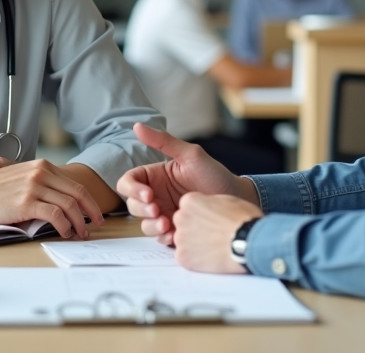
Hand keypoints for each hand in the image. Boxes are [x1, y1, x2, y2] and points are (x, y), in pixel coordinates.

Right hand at [0, 159, 103, 239]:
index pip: (74, 184)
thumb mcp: (19, 177)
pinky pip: (55, 215)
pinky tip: (65, 233)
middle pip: (77, 193)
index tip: (94, 212)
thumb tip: (60, 199)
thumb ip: (39, 182)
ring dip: (79, 222)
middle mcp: (40, 172)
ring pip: (69, 205)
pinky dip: (65, 226)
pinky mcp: (26, 202)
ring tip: (81, 233)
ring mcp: (33, 186)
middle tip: (97, 224)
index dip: (88, 200)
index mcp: (41, 165)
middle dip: (91, 211)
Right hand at [116, 123, 257, 244]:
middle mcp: (156, 195)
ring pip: (143, 223)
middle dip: (141, 209)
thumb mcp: (190, 155)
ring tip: (167, 225)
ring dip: (150, 226)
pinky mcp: (174, 229)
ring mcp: (164, 213)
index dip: (132, 189)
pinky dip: (162, 237)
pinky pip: (159, 237)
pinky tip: (173, 234)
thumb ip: (164, 141)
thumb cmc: (214, 173)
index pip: (129, 181)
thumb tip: (137, 126)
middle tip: (158, 211)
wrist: (235, 197)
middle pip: (132, 204)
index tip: (147, 194)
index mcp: (155, 176)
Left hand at [173, 193, 262, 273]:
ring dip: (194, 244)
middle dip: (194, 228)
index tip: (211, 220)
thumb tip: (207, 208)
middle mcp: (180, 217)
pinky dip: (196, 259)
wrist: (249, 242)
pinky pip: (185, 257)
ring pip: (183, 241)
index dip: (201, 214)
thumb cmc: (243, 219)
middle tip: (212, 234)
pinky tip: (210, 257)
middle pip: (183, 223)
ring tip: (214, 247)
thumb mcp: (227, 199)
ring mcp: (180, 238)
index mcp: (189, 201)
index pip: (188, 207)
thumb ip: (210, 203)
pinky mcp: (183, 257)